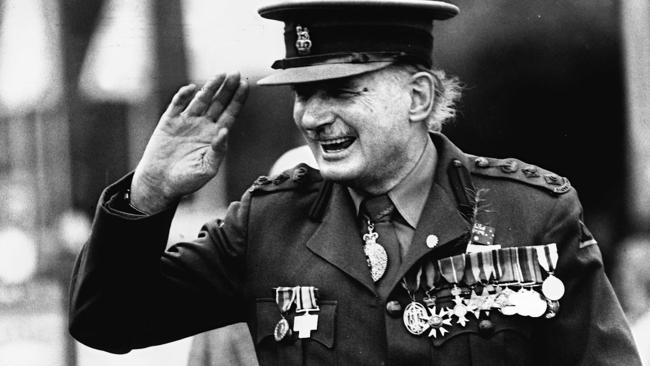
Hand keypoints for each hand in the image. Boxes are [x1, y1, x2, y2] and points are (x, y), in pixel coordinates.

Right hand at [130, 73, 248, 212]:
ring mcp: (186, 122)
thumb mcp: (207, 169)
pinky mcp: (169, 122)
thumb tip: (225, 132)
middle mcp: (202, 125)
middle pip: (218, 103)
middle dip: (227, 89)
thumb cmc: (186, 180)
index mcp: (214, 136)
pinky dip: (183, 96)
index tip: (245, 85)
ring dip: (209, 87)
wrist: (160, 183)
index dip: (238, 99)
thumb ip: (218, 151)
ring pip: (200, 100)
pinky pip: (177, 105)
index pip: (230, 114)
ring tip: (220, 75)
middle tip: (236, 73)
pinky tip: (191, 89)